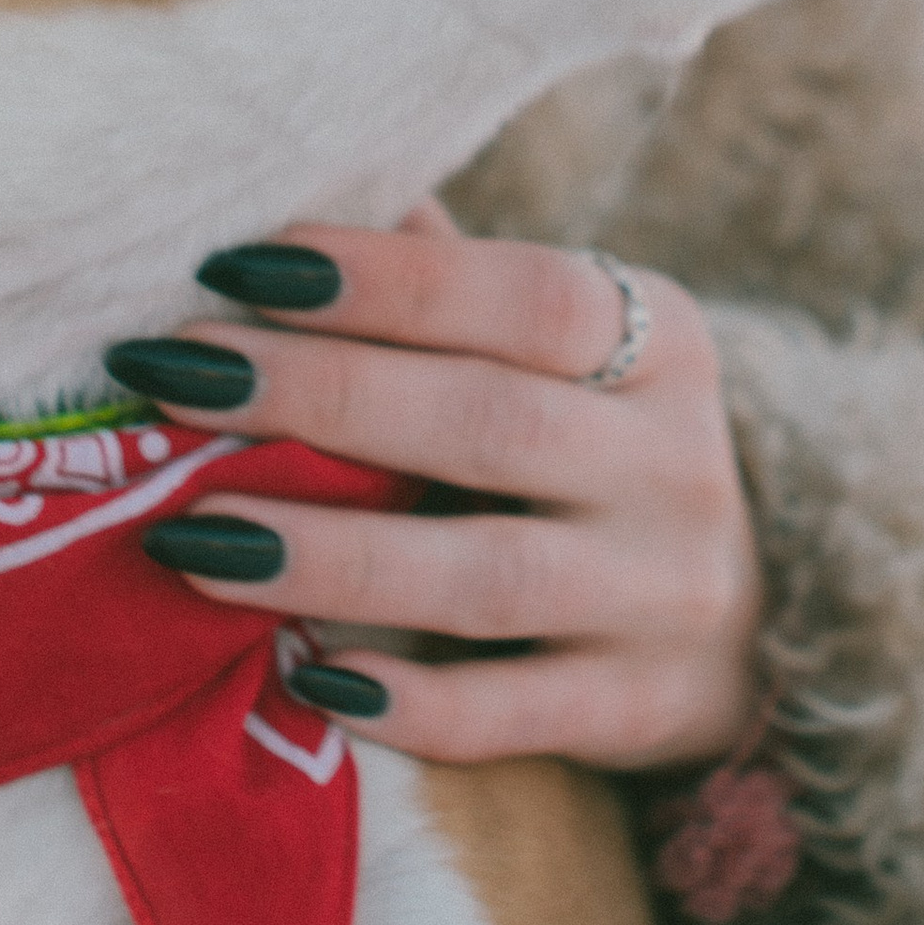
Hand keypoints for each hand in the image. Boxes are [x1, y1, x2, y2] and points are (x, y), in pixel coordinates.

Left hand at [106, 208, 762, 768]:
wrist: (752, 622)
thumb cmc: (598, 450)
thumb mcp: (563, 354)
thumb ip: (450, 284)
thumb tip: (294, 209)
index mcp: (662, 339)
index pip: (524, 294)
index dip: (381, 280)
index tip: (234, 268)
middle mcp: (677, 463)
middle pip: (490, 423)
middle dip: (318, 399)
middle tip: (171, 380)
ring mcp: (666, 596)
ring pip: (491, 576)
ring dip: (332, 555)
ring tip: (194, 539)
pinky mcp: (640, 711)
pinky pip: (513, 715)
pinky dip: (410, 704)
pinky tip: (307, 681)